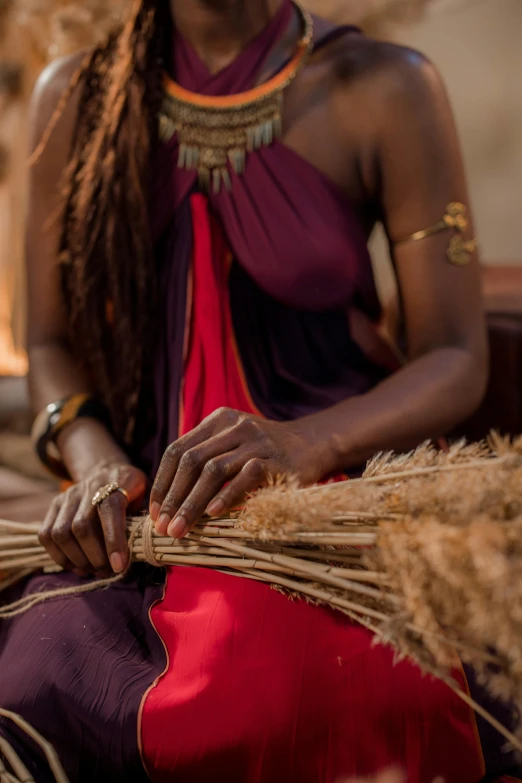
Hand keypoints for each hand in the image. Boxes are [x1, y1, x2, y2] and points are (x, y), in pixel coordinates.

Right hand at [39, 462, 146, 575]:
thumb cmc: (132, 491)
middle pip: (82, 526)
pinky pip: (46, 535)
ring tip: (92, 570)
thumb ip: (144, 519)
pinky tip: (76, 565)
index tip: (118, 566)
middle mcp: (88, 486)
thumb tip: (142, 550)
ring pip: (61, 533)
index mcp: (116, 482)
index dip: (113, 541)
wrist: (107, 471)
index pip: (110, 510)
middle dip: (94, 556)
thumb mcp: (146, 497)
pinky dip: (59, 556)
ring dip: (77, 559)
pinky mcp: (54, 505)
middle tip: (107, 570)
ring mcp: (68, 495)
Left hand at [149, 407, 332, 538]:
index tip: (155, 513)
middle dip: (173, 497)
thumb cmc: (266, 453)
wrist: (314, 444)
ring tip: (180, 529)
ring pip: (212, 470)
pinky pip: (245, 477)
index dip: (163, 483)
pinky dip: (226, 496)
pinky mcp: (276, 460)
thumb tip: (167, 501)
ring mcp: (256, 441)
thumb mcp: (233, 446)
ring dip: (192, 503)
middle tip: (162, 528)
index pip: (177, 450)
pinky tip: (212, 514)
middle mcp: (235, 426)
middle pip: (191, 461)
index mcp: (218, 420)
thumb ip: (205, 461)